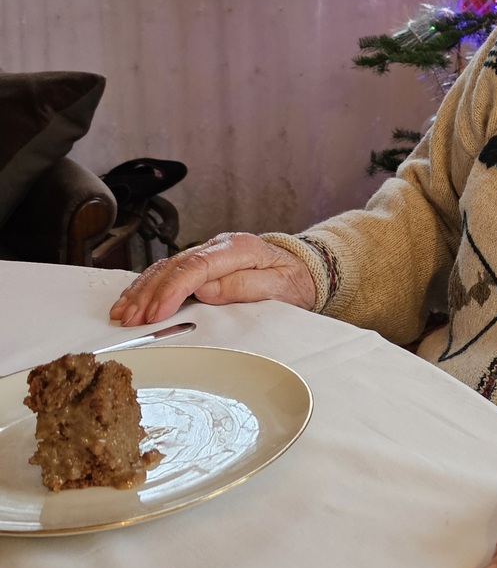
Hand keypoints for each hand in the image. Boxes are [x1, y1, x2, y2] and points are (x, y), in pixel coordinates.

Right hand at [108, 233, 316, 325]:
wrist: (302, 268)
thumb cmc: (293, 280)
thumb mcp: (280, 287)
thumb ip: (245, 287)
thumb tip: (207, 290)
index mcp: (238, 249)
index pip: (197, 267)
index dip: (172, 290)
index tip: (157, 313)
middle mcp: (218, 246)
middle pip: (175, 266)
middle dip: (149, 294)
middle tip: (132, 320)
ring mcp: (207, 252)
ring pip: (165, 267)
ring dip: (142, 291)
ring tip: (123, 314)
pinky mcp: (200, 261)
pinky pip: (167, 270)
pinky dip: (146, 286)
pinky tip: (131, 299)